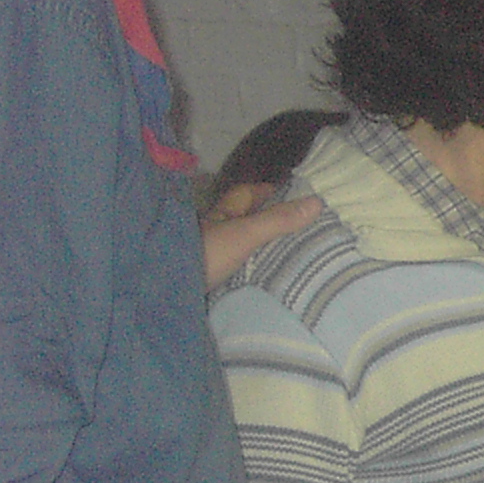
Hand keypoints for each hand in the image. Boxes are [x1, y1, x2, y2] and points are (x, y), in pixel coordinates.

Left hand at [202, 193, 320, 288]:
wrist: (165, 291)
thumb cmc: (205, 254)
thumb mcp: (245, 235)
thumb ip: (278, 220)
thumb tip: (318, 201)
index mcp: (221, 214)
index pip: (247, 193)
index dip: (269, 190)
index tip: (295, 195)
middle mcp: (213, 230)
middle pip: (243, 217)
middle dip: (267, 218)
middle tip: (299, 225)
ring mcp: (209, 254)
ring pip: (239, 243)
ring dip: (258, 246)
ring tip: (288, 252)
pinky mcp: (208, 277)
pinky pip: (234, 266)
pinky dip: (248, 268)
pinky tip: (262, 275)